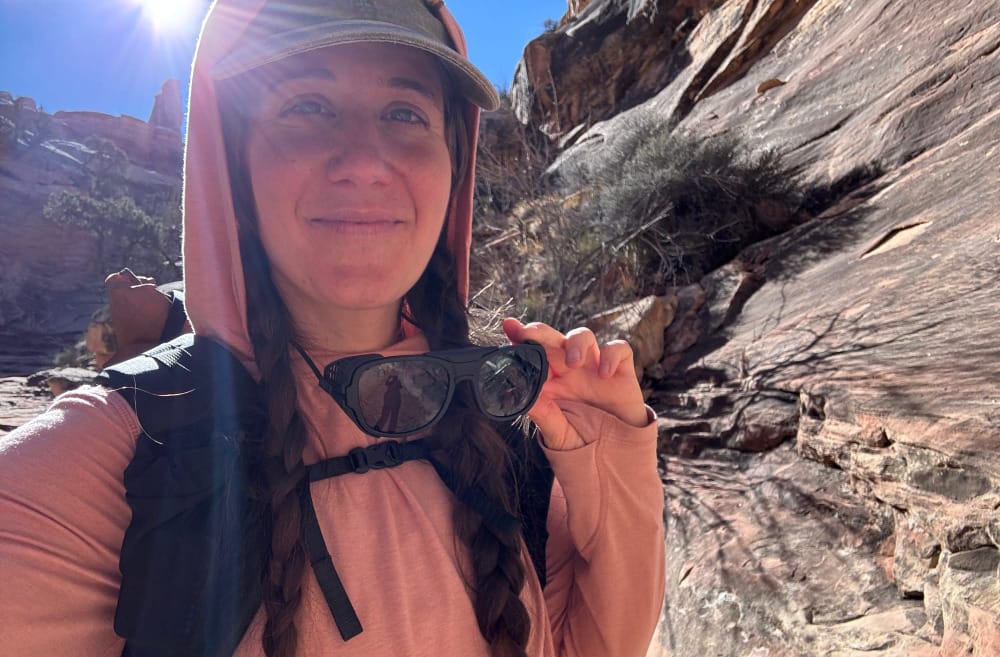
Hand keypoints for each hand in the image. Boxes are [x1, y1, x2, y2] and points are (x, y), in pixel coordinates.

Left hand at [503, 318, 647, 449]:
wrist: (616, 455)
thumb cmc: (583, 442)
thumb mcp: (558, 433)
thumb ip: (543, 415)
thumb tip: (521, 398)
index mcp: (550, 380)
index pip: (533, 353)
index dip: (521, 337)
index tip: (509, 326)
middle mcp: (569, 369)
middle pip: (553, 338)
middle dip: (540, 332)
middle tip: (528, 333)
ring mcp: (593, 367)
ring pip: (583, 335)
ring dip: (576, 343)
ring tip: (573, 363)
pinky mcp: (620, 370)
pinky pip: (618, 349)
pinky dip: (611, 356)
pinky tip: (605, 375)